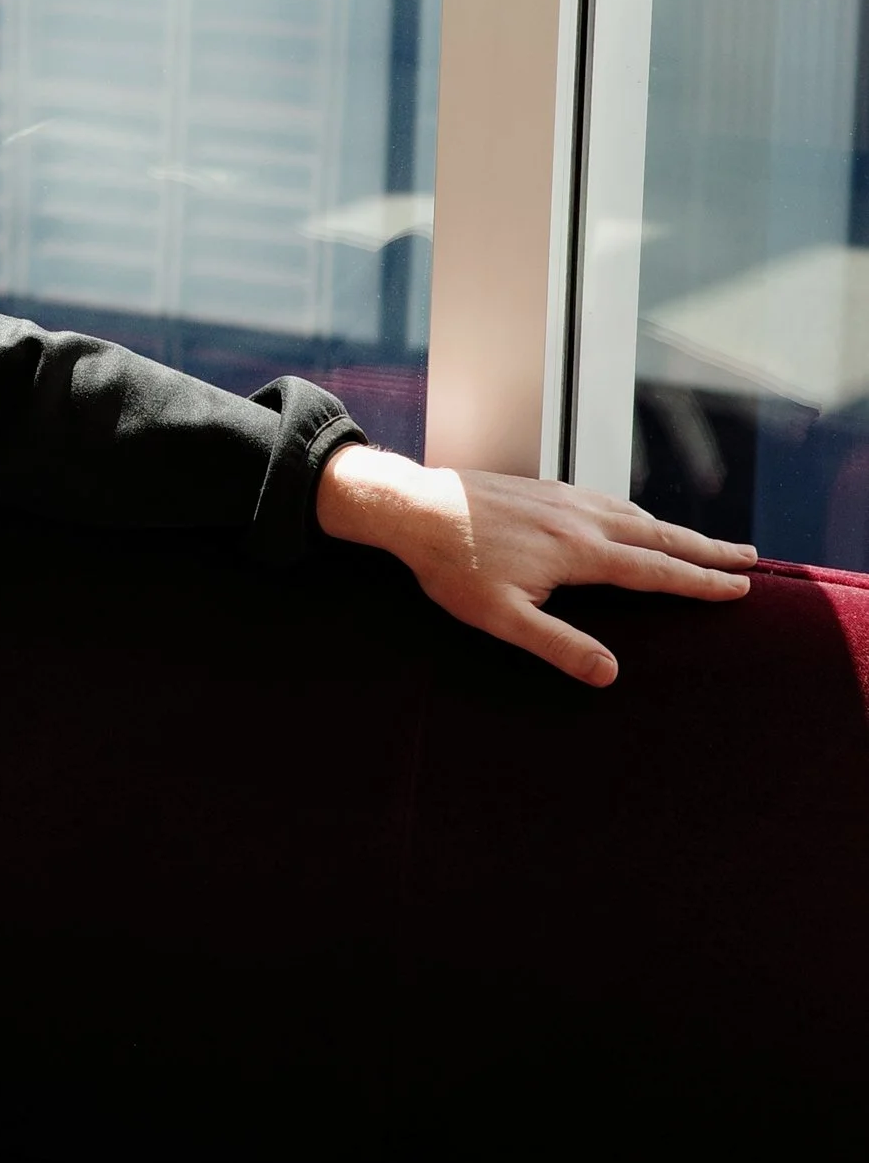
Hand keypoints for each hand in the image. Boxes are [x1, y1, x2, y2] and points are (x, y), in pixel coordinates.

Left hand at [316, 448, 753, 685]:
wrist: (412, 507)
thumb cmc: (452, 567)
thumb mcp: (502, 619)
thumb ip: (559, 645)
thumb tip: (612, 673)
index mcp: (579, 550)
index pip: (656, 569)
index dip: (700, 581)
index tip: (740, 587)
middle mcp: (581, 517)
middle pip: (659, 534)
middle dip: (706, 549)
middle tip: (749, 558)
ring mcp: (563, 498)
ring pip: (635, 514)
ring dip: (675, 530)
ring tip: (703, 544)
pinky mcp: (545, 489)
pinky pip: (608, 501)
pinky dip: (638, 514)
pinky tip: (634, 520)